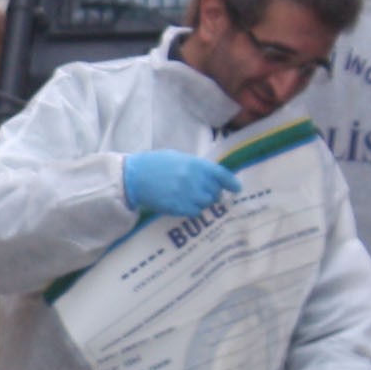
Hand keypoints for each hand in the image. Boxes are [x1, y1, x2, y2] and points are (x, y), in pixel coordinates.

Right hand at [120, 151, 235, 218]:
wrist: (133, 177)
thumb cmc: (154, 164)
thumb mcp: (178, 157)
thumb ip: (195, 166)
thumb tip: (211, 176)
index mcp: (196, 164)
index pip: (221, 175)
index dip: (231, 183)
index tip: (236, 188)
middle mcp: (195, 179)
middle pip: (215, 192)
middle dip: (212, 193)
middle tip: (205, 193)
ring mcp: (187, 194)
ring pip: (206, 203)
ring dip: (202, 202)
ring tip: (191, 198)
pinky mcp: (178, 207)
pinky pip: (194, 212)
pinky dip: (192, 209)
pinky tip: (183, 204)